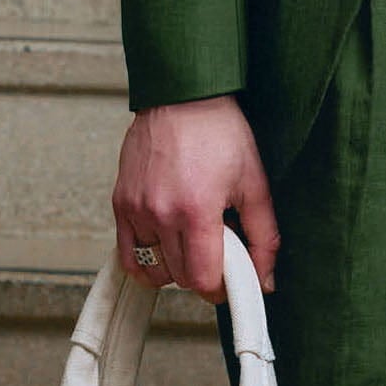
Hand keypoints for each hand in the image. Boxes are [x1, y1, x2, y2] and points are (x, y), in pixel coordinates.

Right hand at [113, 97, 278, 301]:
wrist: (182, 96)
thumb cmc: (220, 133)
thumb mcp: (255, 184)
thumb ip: (264, 237)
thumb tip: (265, 280)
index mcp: (196, 210)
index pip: (202, 280)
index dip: (220, 288)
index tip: (230, 278)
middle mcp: (160, 213)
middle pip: (179, 278)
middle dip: (202, 274)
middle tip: (217, 251)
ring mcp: (136, 208)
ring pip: (153, 269)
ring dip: (174, 268)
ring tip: (191, 242)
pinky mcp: (120, 202)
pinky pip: (127, 254)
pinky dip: (146, 260)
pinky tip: (165, 247)